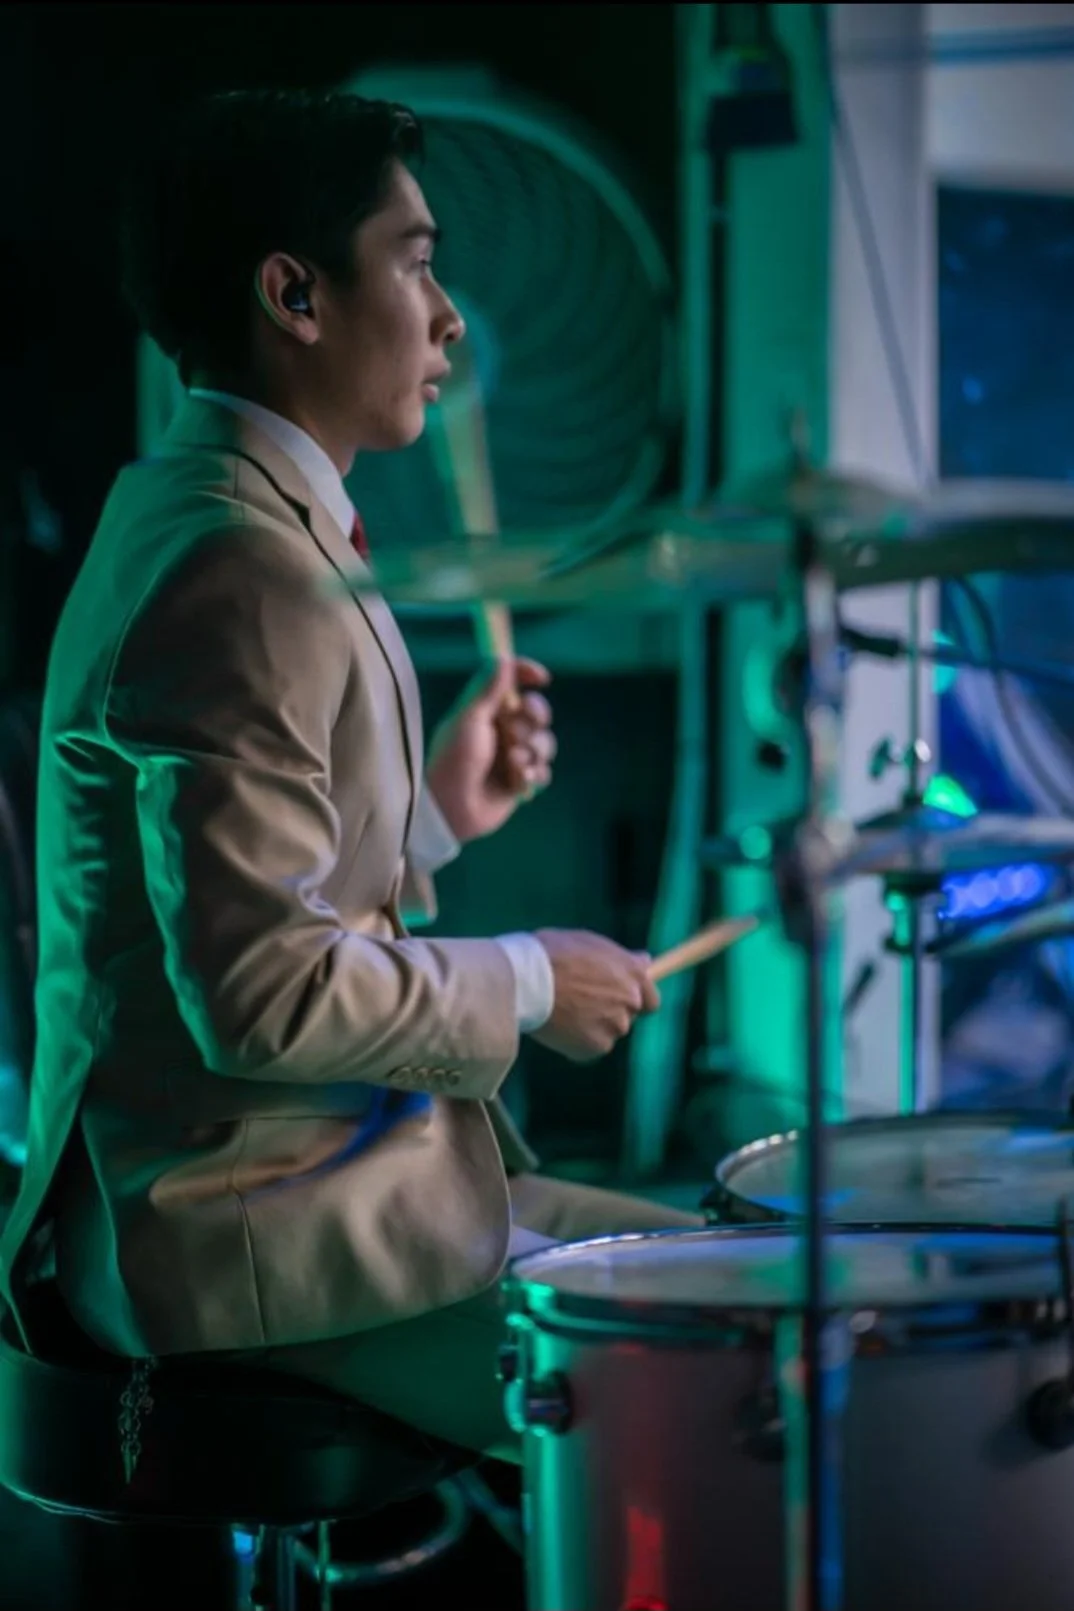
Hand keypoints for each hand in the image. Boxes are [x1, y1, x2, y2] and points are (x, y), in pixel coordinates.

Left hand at [425, 657, 556, 842]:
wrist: (452, 809)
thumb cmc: (453, 760)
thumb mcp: (468, 720)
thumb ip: (487, 689)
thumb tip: (503, 655)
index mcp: (485, 710)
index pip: (511, 682)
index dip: (527, 675)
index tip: (542, 678)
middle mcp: (501, 730)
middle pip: (537, 711)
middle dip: (535, 717)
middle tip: (519, 728)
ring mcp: (513, 756)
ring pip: (545, 742)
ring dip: (532, 750)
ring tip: (514, 763)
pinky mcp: (521, 781)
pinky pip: (543, 771)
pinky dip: (534, 774)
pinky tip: (519, 781)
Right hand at [528, 929, 660, 1062]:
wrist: (525, 980)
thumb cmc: (552, 953)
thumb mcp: (590, 942)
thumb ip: (619, 957)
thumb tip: (645, 961)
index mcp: (633, 973)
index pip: (651, 998)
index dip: (636, 999)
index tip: (619, 998)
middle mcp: (631, 1000)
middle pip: (630, 1015)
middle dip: (612, 1011)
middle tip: (583, 1004)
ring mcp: (615, 1026)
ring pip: (608, 1031)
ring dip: (594, 1026)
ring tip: (564, 1013)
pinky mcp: (596, 1047)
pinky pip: (590, 1047)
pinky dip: (577, 1041)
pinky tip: (558, 1026)